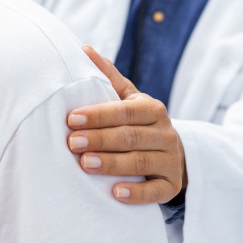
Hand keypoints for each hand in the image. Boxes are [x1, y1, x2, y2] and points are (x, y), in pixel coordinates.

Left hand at [67, 45, 186, 203]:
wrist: (171, 153)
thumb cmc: (138, 121)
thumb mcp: (128, 98)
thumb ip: (107, 76)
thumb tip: (83, 48)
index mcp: (153, 109)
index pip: (125, 111)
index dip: (98, 115)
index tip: (71, 118)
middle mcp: (166, 133)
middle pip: (130, 137)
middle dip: (99, 139)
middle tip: (71, 143)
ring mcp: (171, 161)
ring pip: (140, 163)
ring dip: (111, 164)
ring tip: (84, 164)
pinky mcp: (171, 187)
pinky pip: (155, 192)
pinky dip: (136, 193)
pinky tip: (115, 194)